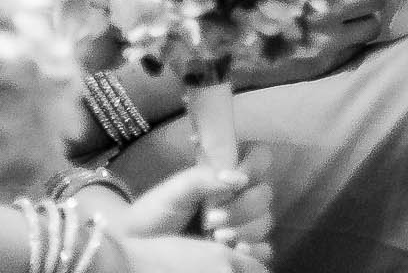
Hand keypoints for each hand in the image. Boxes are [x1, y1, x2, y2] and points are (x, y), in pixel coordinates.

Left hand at [115, 145, 273, 267]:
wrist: (142, 245)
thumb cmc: (156, 210)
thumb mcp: (176, 189)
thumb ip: (204, 178)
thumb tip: (239, 178)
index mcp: (225, 172)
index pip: (259, 157)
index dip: (254, 166)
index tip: (233, 180)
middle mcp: (238, 195)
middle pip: (264, 194)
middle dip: (243, 208)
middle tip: (212, 219)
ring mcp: (243, 223)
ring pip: (265, 221)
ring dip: (246, 229)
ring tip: (217, 238)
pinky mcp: (242, 248)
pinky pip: (265, 249)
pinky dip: (256, 250)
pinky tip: (238, 250)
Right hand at [234, 0, 384, 90]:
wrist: (234, 48)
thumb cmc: (252, 5)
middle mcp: (325, 10)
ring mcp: (328, 39)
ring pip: (372, 24)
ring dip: (369, 17)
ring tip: (359, 13)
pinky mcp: (326, 60)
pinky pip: (357, 46)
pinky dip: (355, 38)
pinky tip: (344, 34)